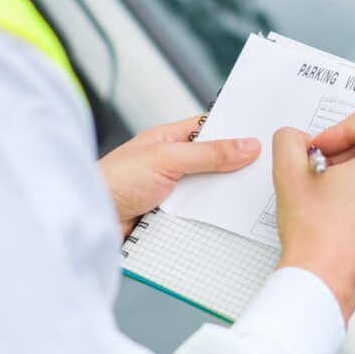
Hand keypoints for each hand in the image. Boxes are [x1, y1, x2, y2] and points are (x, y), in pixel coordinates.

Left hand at [98, 115, 260, 239]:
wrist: (88, 220)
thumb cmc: (113, 180)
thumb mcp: (167, 159)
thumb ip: (208, 154)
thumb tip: (246, 145)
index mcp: (167, 139)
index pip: (208, 129)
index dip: (235, 130)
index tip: (263, 134)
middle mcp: (169, 164)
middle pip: (212, 164)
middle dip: (234, 169)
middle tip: (266, 172)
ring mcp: (168, 192)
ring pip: (206, 193)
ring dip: (221, 198)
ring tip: (251, 200)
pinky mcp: (167, 219)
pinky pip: (196, 218)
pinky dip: (208, 221)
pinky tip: (227, 224)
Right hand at [272, 100, 354, 322]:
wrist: (321, 285)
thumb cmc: (312, 236)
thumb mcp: (288, 172)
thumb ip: (290, 139)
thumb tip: (298, 139)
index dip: (342, 125)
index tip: (324, 149)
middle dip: (346, 153)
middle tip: (319, 174)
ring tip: (328, 200)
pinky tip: (340, 220)